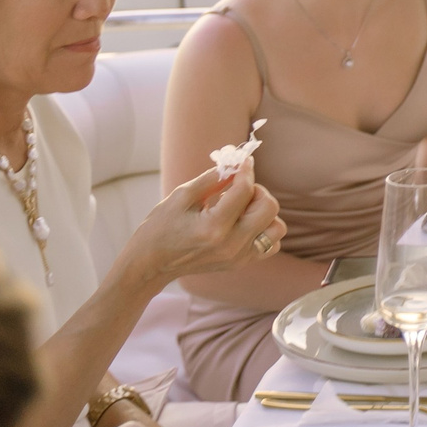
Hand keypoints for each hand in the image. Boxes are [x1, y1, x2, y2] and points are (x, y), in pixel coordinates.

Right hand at [119, 167, 286, 292]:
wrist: (150, 265)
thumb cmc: (160, 228)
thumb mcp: (182, 196)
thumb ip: (213, 178)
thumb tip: (237, 164)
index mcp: (213, 228)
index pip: (245, 190)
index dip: (245, 170)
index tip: (242, 161)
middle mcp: (231, 245)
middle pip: (269, 207)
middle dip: (257, 190)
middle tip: (238, 187)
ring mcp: (238, 258)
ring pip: (276, 227)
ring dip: (264, 211)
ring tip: (242, 207)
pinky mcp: (240, 263)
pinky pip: (271, 245)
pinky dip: (264, 230)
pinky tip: (244, 223)